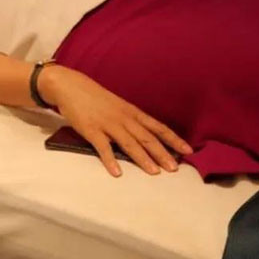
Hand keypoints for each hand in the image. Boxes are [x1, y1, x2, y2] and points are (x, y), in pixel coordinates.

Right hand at [38, 64, 191, 176]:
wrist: (70, 86)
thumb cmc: (95, 97)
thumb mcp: (117, 105)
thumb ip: (130, 120)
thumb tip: (146, 136)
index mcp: (131, 112)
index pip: (157, 126)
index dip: (172, 138)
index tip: (188, 150)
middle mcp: (123, 117)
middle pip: (146, 137)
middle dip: (161, 153)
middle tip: (175, 168)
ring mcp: (107, 123)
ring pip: (128, 142)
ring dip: (142, 158)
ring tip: (154, 172)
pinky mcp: (90, 130)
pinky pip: (102, 147)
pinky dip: (110, 160)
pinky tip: (117, 172)